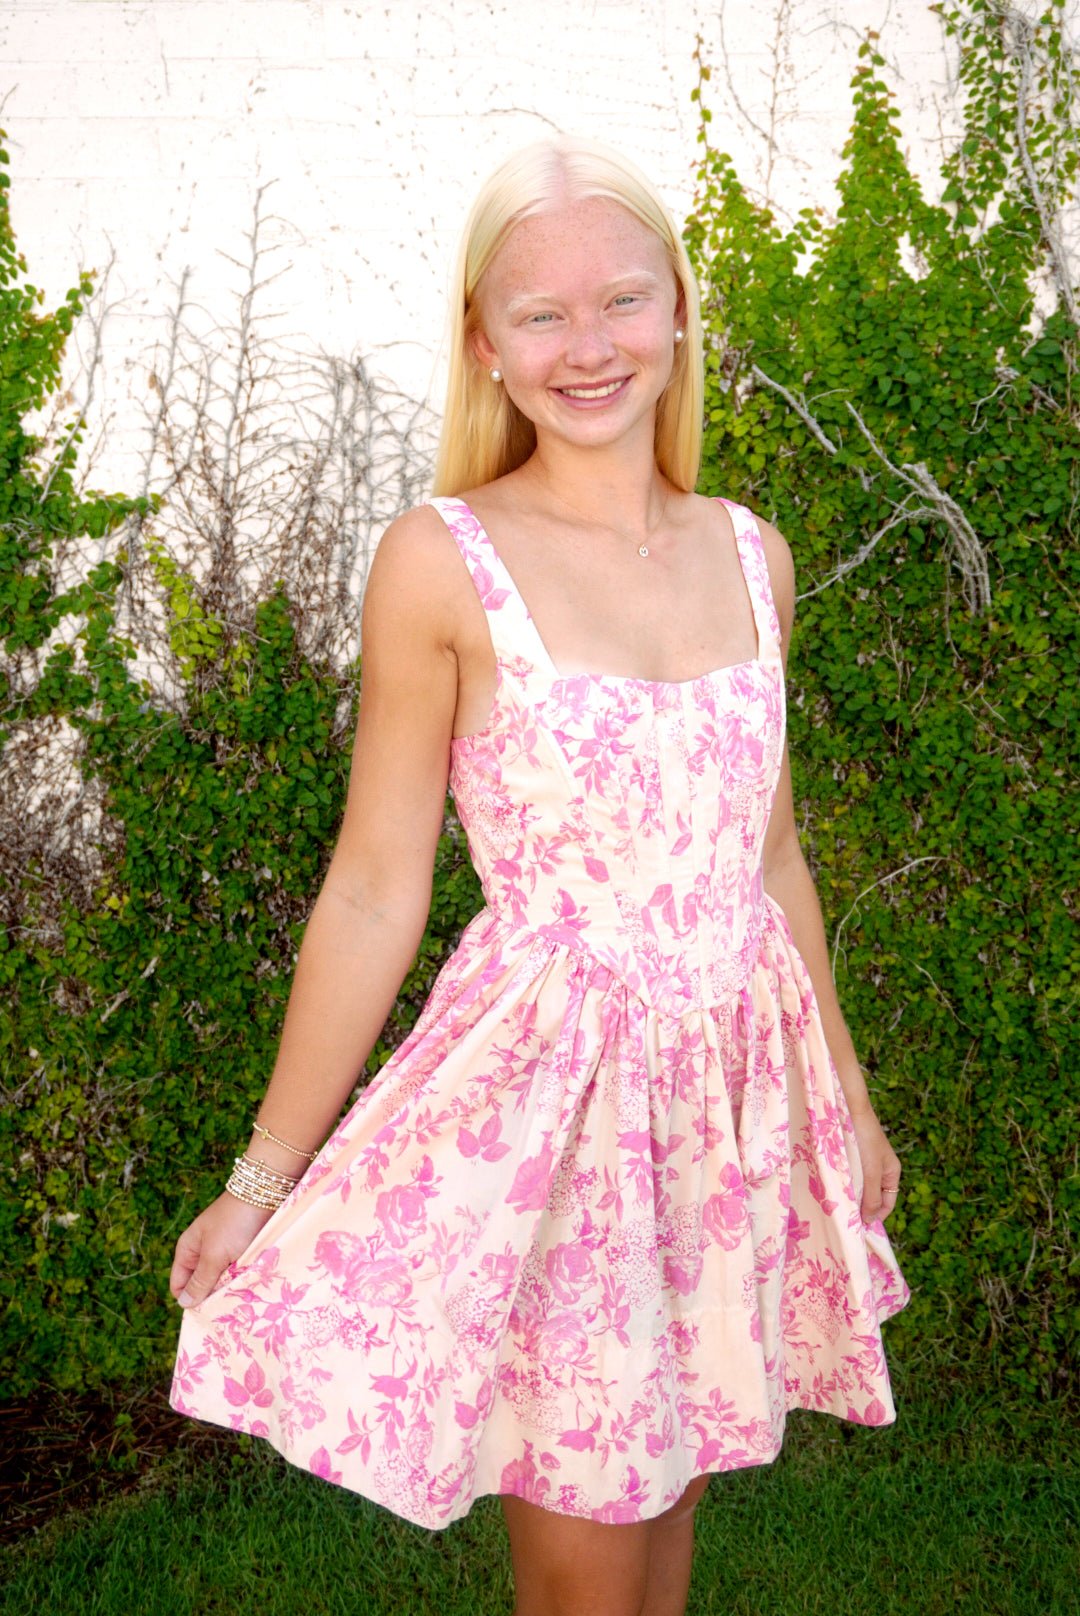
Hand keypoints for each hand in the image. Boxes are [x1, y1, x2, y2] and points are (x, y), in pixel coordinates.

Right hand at [170, 1192, 275, 1308]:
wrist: (266, 1192)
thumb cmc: (235, 1223)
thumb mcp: (214, 1254)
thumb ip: (200, 1280)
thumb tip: (184, 1304)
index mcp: (188, 1250)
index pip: (180, 1285)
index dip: (190, 1300)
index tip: (208, 1310)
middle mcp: (204, 1251)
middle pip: (202, 1285)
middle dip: (213, 1295)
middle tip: (229, 1304)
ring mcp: (224, 1251)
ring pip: (222, 1280)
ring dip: (231, 1287)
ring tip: (243, 1291)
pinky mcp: (243, 1250)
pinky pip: (238, 1272)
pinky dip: (243, 1278)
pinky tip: (252, 1282)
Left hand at [848, 1105, 900, 1224]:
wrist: (848, 1108)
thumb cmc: (865, 1140)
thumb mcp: (871, 1172)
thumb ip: (872, 1197)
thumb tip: (870, 1221)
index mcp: (892, 1172)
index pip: (887, 1204)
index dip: (875, 1216)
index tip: (859, 1227)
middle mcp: (880, 1169)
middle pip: (872, 1197)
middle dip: (861, 1207)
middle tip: (845, 1216)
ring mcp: (865, 1162)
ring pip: (859, 1187)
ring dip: (850, 1196)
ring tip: (838, 1203)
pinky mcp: (851, 1156)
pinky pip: (849, 1176)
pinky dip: (843, 1184)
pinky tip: (833, 1187)